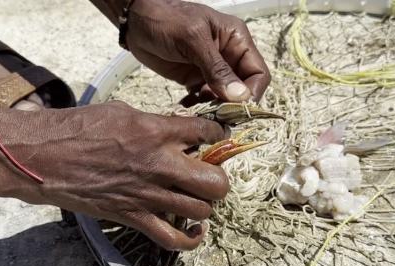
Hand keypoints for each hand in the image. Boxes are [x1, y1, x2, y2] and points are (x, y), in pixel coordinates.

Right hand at [15, 101, 229, 249]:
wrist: (43, 158)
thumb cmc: (78, 128)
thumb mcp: (122, 111)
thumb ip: (155, 123)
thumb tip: (178, 132)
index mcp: (157, 131)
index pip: (208, 133)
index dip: (218, 135)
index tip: (215, 137)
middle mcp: (159, 165)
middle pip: (216, 182)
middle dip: (219, 179)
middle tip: (208, 175)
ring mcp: (147, 195)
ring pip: (201, 211)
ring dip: (203, 205)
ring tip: (196, 198)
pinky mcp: (133, 217)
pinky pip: (173, 239)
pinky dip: (189, 239)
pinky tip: (193, 230)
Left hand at [125, 0, 270, 104]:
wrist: (136, 21)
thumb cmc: (166, 20)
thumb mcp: (193, 40)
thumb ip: (217, 69)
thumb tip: (240, 97)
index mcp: (237, 40)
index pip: (258, 73)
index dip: (252, 93)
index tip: (237, 109)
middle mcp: (229, 56)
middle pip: (244, 89)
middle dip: (233, 105)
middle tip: (216, 116)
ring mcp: (213, 70)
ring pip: (225, 98)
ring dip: (215, 109)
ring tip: (199, 112)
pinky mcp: (196, 79)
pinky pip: (206, 100)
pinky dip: (199, 107)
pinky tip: (186, 107)